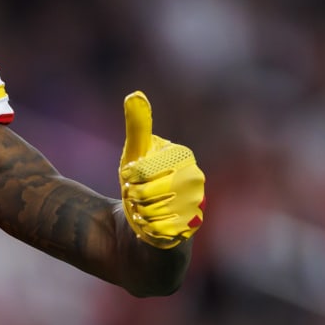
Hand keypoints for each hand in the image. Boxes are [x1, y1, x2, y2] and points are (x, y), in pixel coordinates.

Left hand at [119, 91, 204, 248]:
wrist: (151, 221)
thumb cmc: (142, 183)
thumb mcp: (136, 153)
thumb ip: (137, 126)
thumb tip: (134, 94)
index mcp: (182, 157)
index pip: (140, 171)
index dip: (129, 178)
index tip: (131, 180)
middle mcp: (194, 179)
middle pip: (144, 194)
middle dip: (133, 198)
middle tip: (137, 198)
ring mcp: (195, 204)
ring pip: (150, 213)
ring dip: (139, 215)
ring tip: (145, 211)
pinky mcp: (191, 228)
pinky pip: (158, 230)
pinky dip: (147, 230)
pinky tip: (151, 226)